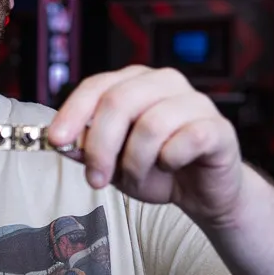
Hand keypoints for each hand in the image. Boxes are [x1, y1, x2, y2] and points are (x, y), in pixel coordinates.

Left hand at [48, 65, 244, 226]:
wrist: (203, 192)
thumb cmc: (157, 169)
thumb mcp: (113, 162)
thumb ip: (88, 148)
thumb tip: (63, 142)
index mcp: (134, 82)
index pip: (97, 86)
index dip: (73, 112)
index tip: (56, 141)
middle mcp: (164, 82)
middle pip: (118, 102)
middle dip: (100, 146)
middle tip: (96, 179)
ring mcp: (194, 101)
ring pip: (150, 125)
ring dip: (136, 162)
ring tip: (138, 177)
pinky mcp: (218, 126)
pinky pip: (185, 141)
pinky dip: (170, 161)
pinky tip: (171, 167)